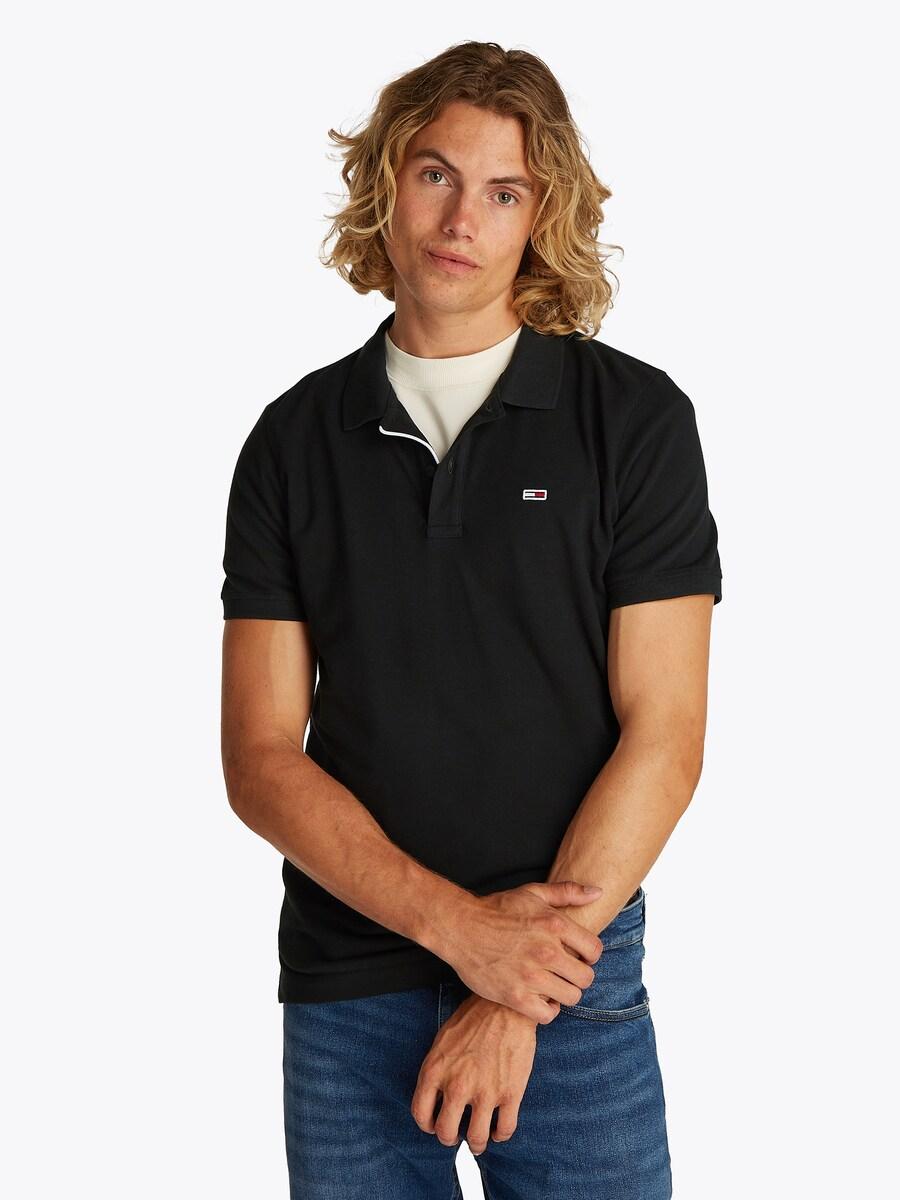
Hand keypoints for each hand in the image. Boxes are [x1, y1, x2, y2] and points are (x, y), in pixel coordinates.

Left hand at [410, 992, 537, 1154]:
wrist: (505, 1005)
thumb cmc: (473, 1018)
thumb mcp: (443, 1041)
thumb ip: (437, 1070)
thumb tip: (434, 1095)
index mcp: (436, 1071)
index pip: (421, 1113)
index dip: (427, 1125)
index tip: (435, 1124)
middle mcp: (457, 1085)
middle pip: (446, 1132)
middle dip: (449, 1137)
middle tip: (456, 1134)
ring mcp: (485, 1092)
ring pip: (476, 1139)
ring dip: (477, 1144)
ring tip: (479, 1141)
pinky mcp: (511, 1093)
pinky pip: (505, 1130)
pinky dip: (501, 1135)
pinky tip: (499, 1129)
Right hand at [439, 881, 604, 1024]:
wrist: (461, 927)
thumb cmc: (498, 909)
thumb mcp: (533, 892)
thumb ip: (568, 892)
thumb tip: (598, 892)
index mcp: (555, 925)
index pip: (594, 950)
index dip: (589, 955)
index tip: (578, 956)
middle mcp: (547, 952)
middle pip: (585, 978)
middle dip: (578, 976)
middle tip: (565, 973)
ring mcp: (531, 976)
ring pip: (570, 997)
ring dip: (564, 993)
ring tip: (552, 985)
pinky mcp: (516, 997)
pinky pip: (547, 1015)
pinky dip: (547, 1010)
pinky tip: (540, 999)